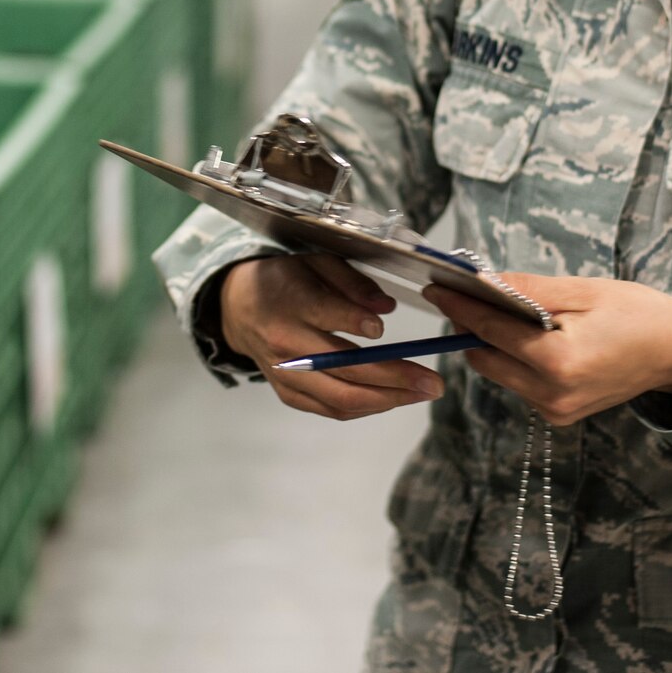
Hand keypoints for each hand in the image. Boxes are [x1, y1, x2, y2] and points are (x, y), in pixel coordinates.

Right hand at [220, 255, 445, 420]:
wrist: (239, 308)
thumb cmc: (286, 280)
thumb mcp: (316, 263)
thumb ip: (352, 282)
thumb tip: (385, 310)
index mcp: (290, 302)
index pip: (325, 314)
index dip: (354, 322)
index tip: (382, 329)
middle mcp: (285, 344)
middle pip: (343, 368)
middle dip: (394, 378)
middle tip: (433, 382)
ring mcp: (286, 376)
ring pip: (341, 398)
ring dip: (388, 400)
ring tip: (422, 393)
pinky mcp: (289, 394)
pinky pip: (332, 409)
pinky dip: (366, 407)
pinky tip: (393, 399)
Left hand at [423, 273, 671, 426]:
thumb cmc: (637, 314)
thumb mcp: (581, 291)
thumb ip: (527, 290)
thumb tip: (483, 281)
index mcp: (558, 362)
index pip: (491, 331)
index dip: (459, 306)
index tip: (435, 287)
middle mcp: (552, 395)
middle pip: (485, 357)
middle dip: (470, 325)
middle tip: (463, 294)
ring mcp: (556, 410)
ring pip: (498, 372)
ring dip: (490, 343)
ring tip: (495, 310)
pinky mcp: (560, 415)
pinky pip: (519, 383)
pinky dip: (512, 358)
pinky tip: (524, 335)